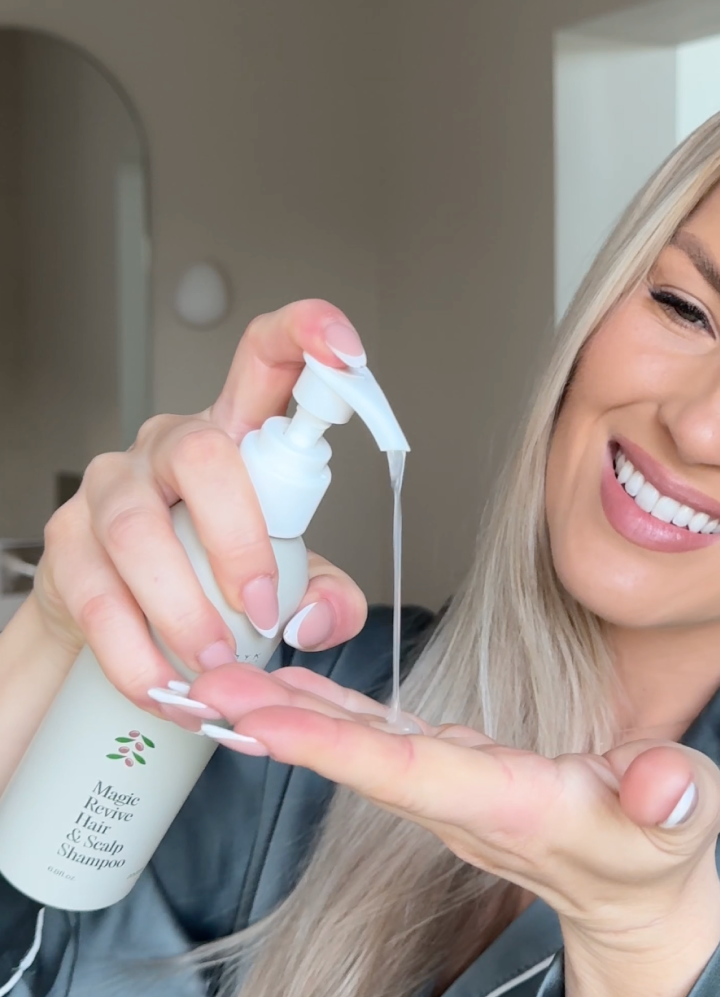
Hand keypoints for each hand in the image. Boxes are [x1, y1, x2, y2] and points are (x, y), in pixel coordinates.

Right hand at [31, 300, 369, 716]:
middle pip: (205, 458)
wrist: (120, 607)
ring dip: (184, 611)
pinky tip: (165, 686)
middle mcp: (170, 446)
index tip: (347, 349)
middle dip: (240, 543)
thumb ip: (325, 594)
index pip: (266, 361)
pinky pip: (96, 595)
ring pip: (139, 533)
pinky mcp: (65, 539)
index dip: (306, 339)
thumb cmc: (214, 572)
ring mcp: (111, 487)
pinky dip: (135, 653)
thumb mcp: (289, 577)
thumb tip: (313, 618)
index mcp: (236, 435)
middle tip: (264, 611)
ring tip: (216, 666)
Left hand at [189, 664, 719, 958]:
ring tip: (229, 681)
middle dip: (283, 725)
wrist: (641, 896)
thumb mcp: (685, 827)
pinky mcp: (461, 773)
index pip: (411, 773)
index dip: (337, 746)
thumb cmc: (660, 856)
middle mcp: (467, 800)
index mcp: (512, 806)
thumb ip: (676, 803)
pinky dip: (336, 715)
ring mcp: (458, 788)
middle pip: (363, 760)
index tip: (265, 721)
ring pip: (364, 747)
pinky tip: (299, 689)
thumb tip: (662, 784)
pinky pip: (385, 740)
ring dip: (293, 715)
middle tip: (207, 686)